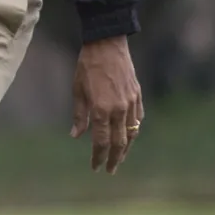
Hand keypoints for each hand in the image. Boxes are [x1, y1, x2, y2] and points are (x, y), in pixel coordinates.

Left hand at [71, 35, 143, 173]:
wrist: (107, 44)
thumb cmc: (87, 66)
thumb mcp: (77, 90)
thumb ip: (79, 115)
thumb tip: (76, 135)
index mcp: (101, 109)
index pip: (101, 142)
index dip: (98, 157)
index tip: (95, 167)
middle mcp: (119, 110)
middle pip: (119, 143)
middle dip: (114, 159)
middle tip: (109, 170)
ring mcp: (131, 103)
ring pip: (132, 133)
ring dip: (126, 148)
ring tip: (120, 158)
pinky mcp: (137, 96)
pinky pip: (138, 119)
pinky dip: (134, 130)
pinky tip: (129, 135)